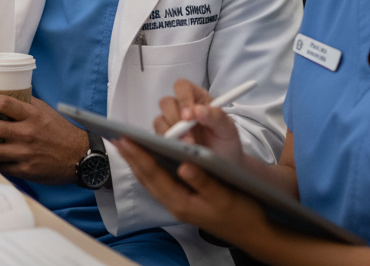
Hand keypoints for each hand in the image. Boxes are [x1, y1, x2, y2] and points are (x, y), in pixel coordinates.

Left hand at [0, 95, 89, 184]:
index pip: (5, 104)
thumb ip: (29, 104)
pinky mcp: (25, 170)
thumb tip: (10, 94)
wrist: (80, 158)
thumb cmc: (62, 133)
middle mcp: (27, 134)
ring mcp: (24, 154)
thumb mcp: (47, 112)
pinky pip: (1, 167)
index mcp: (33, 117)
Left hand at [115, 138, 269, 246]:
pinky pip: (158, 182)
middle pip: (146, 177)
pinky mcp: (182, 200)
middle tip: (116, 136)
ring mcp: (177, 203)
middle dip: (131, 156)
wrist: (253, 232)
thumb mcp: (224, 196)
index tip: (125, 139)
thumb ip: (203, 181)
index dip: (138, 156)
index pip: (154, 176)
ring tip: (125, 143)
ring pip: (150, 180)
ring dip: (137, 161)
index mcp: (182, 203)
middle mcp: (175, 204)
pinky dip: (149, 167)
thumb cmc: (241, 213)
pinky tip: (146, 156)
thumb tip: (184, 165)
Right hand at [155, 79, 244, 163]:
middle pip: (166, 102)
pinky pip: (158, 136)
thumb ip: (216, 116)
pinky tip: (179, 149)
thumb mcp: (228, 128)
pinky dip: (167, 142)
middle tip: (188, 135)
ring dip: (172, 133)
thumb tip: (198, 110)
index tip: (189, 116)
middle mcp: (182, 108)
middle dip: (175, 119)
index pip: (183, 87)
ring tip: (188, 145)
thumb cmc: (226, 141)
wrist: (225, 162)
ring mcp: (172, 123)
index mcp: (197, 98)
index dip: (183, 98)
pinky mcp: (167, 138)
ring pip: (160, 120)